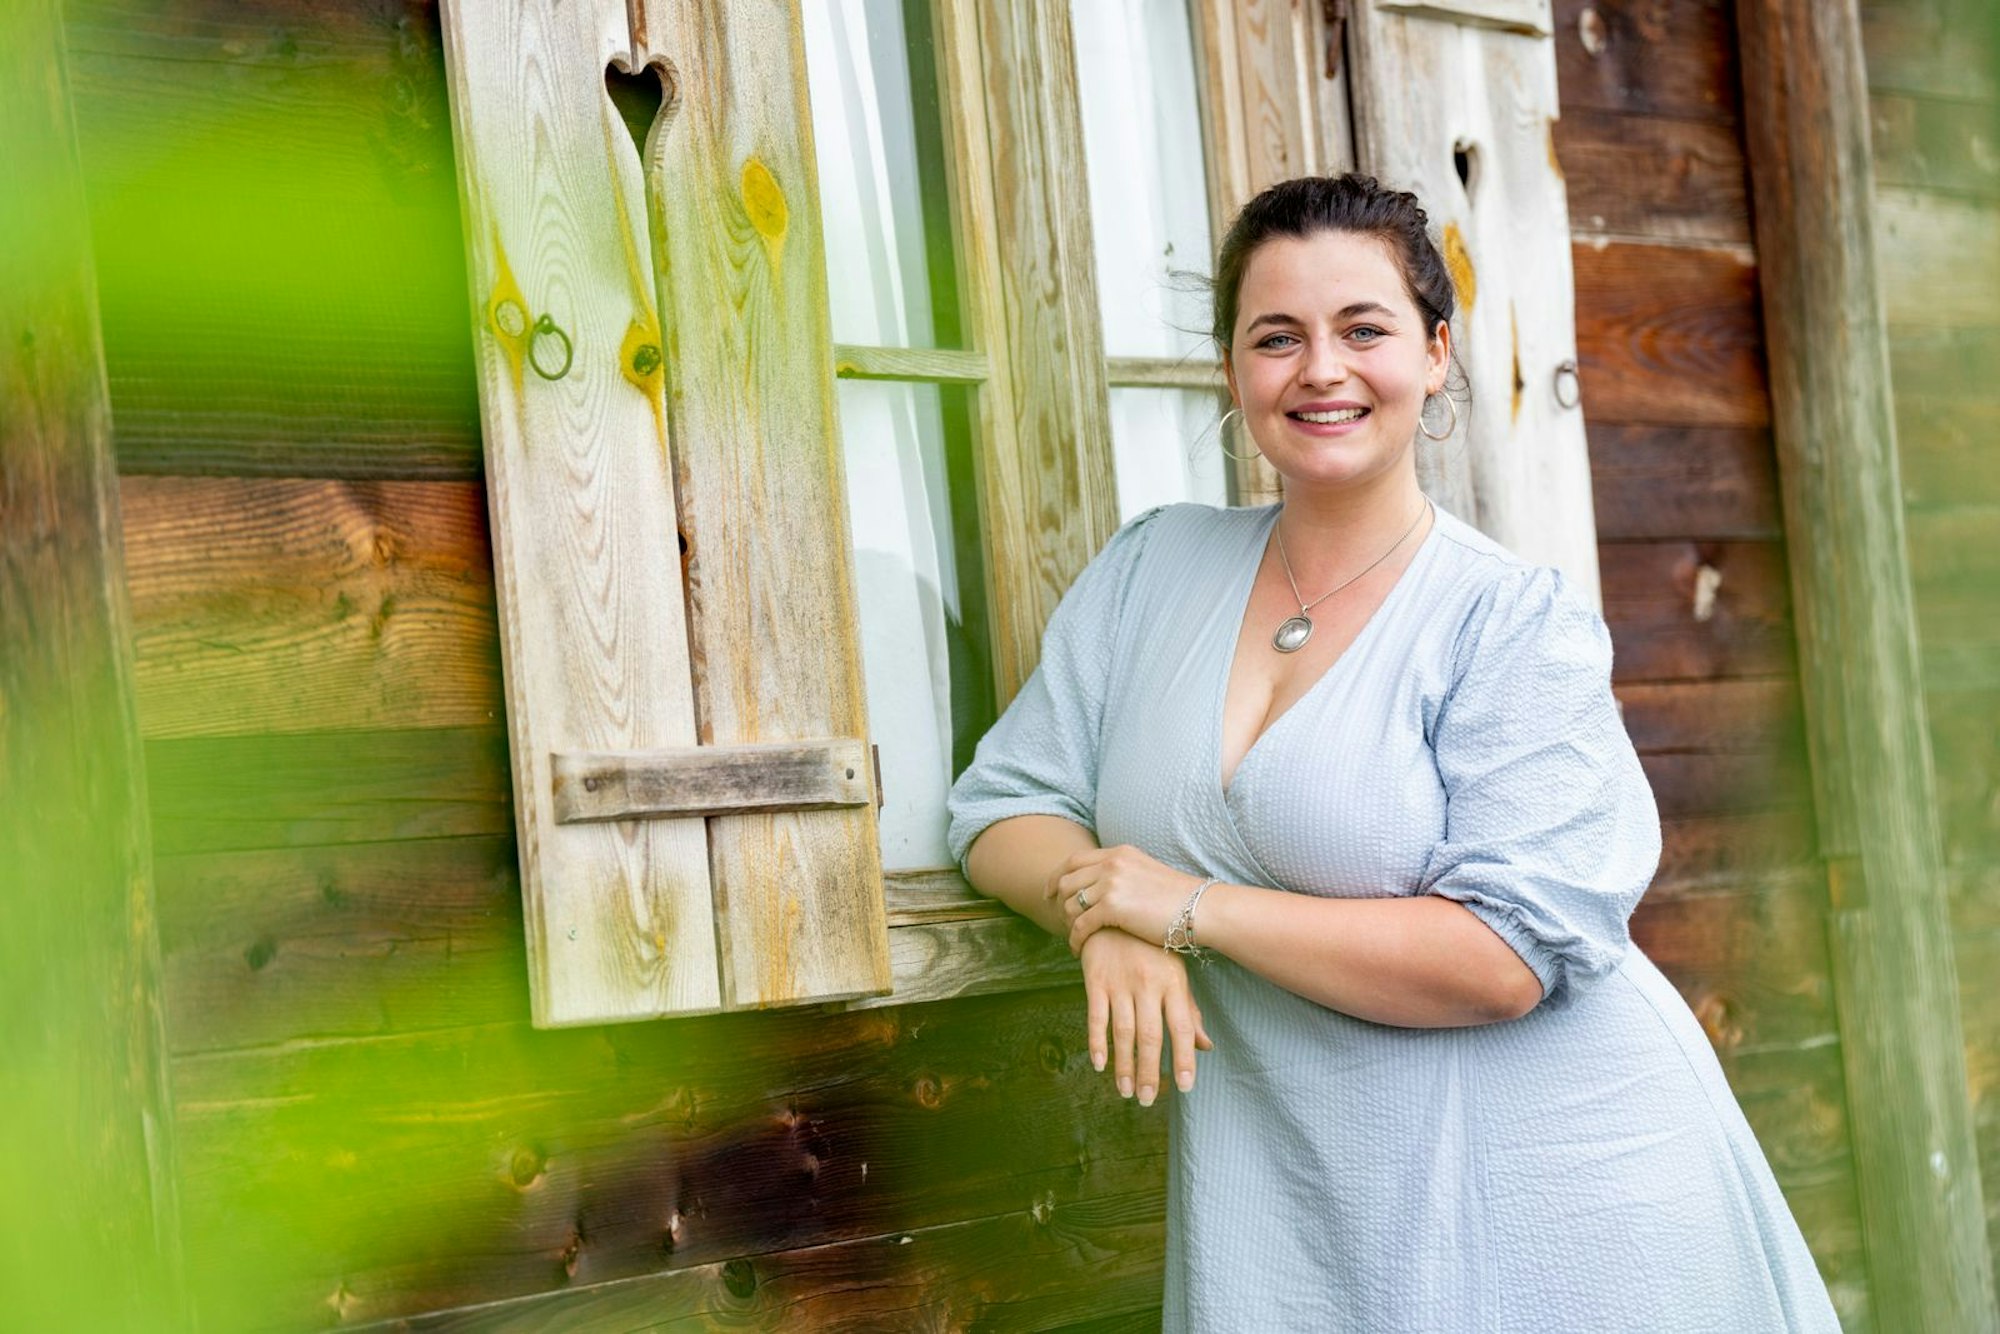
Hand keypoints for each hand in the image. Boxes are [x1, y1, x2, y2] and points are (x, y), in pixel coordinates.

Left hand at [1046, 844, 1201, 955]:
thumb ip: (1124, 874)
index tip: (1049, 892)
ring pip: (1070, 903)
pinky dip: (1074, 939)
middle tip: (1057, 919)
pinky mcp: (1112, 907)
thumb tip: (1107, 886)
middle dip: (1057, 901)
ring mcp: (1111, 883)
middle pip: (1066, 880)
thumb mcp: (1147, 874)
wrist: (1201, 910)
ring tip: (1072, 936)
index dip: (1057, 876)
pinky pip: (1080, 925)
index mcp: (1119, 853)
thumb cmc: (1180, 900)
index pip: (1075, 860)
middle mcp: (1112, 863)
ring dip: (1067, 922)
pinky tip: (1077, 949)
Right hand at [1080, 928, 1214, 1105]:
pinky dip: (1097, 1042)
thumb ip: (1188, 1011)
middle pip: (1150, 1036)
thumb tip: (1205, 1047)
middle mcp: (1148, 984)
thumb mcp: (1175, 974)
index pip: (1182, 1027)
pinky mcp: (1096, 980)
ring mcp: (1120, 982)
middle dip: (1149, 1071)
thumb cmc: (1152, 950)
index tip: (1184, 1087)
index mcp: (1173, 983)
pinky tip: (1100, 1064)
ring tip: (1126, 1091)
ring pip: (1123, 1032)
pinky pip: (1096, 1016)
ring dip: (1124, 1065)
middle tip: (1147, 1099)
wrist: (1114, 914)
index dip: (1183, 1058)